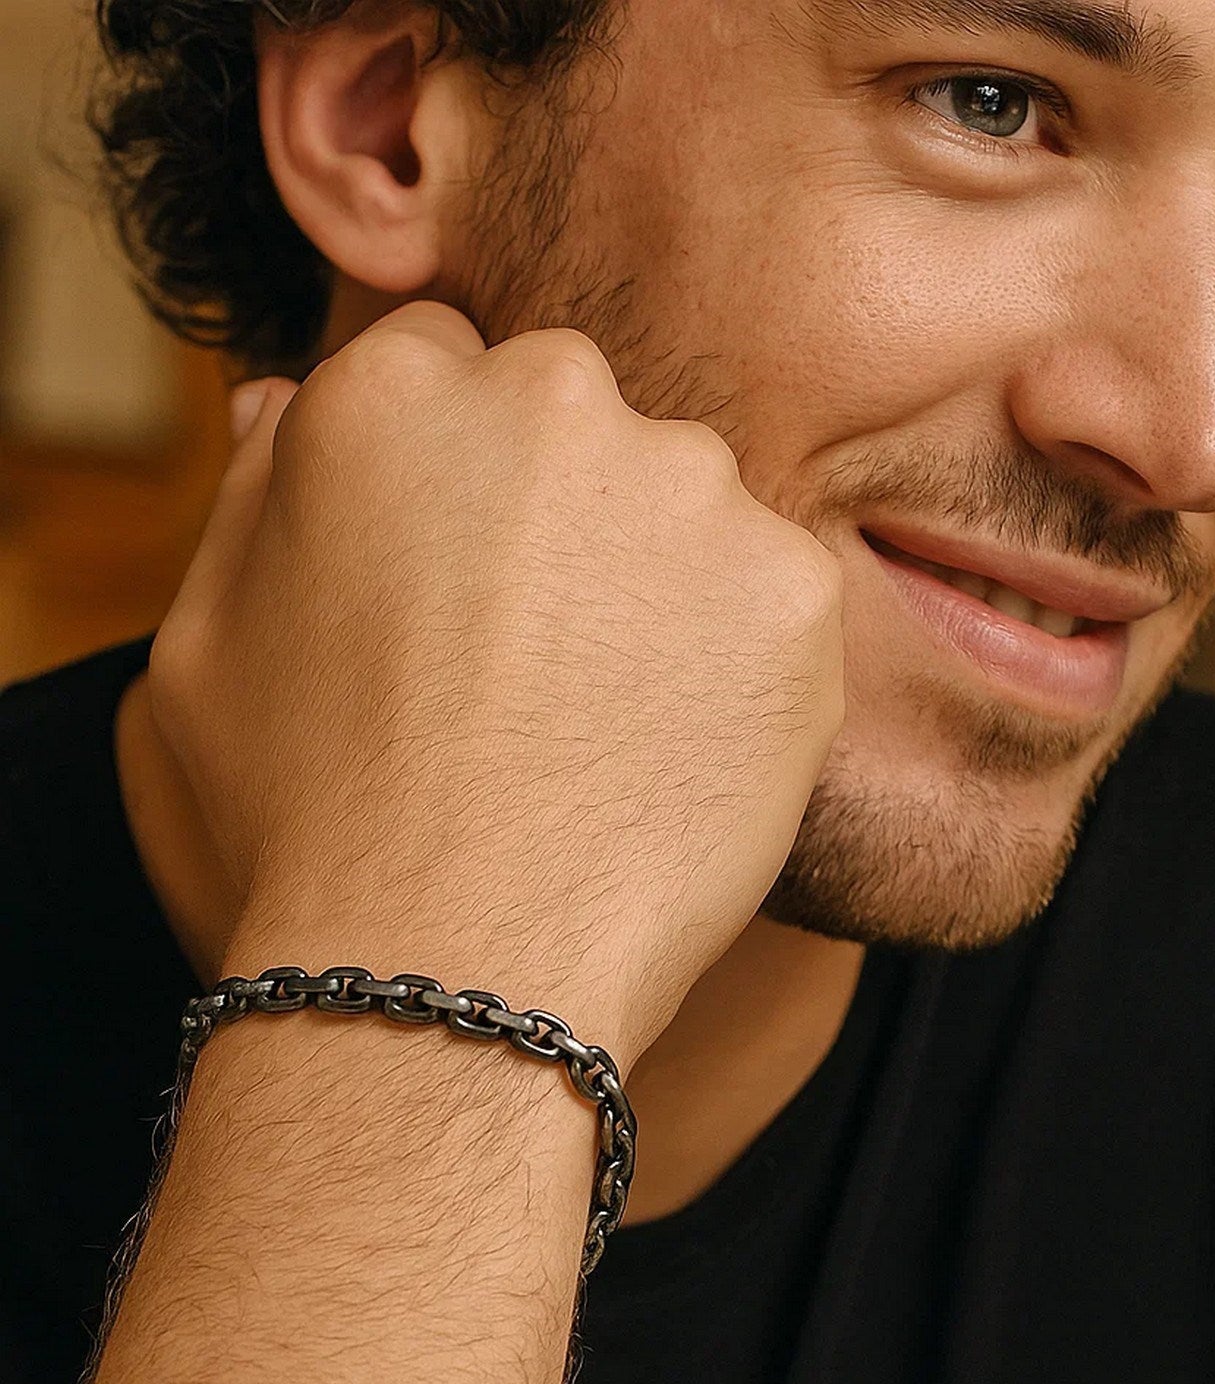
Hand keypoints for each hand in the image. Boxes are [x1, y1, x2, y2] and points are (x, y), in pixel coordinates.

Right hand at [149, 303, 844, 1068]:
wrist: (460, 961)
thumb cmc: (310, 819)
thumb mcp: (206, 645)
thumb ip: (254, 493)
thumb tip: (282, 399)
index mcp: (394, 394)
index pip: (450, 371)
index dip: (454, 482)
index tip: (461, 577)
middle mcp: (550, 401)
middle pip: (574, 422)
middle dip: (560, 508)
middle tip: (536, 655)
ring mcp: (686, 488)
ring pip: (684, 505)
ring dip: (659, 580)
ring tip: (606, 721)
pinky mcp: (789, 583)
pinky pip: (771, 598)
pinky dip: (743, 660)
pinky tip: (680, 749)